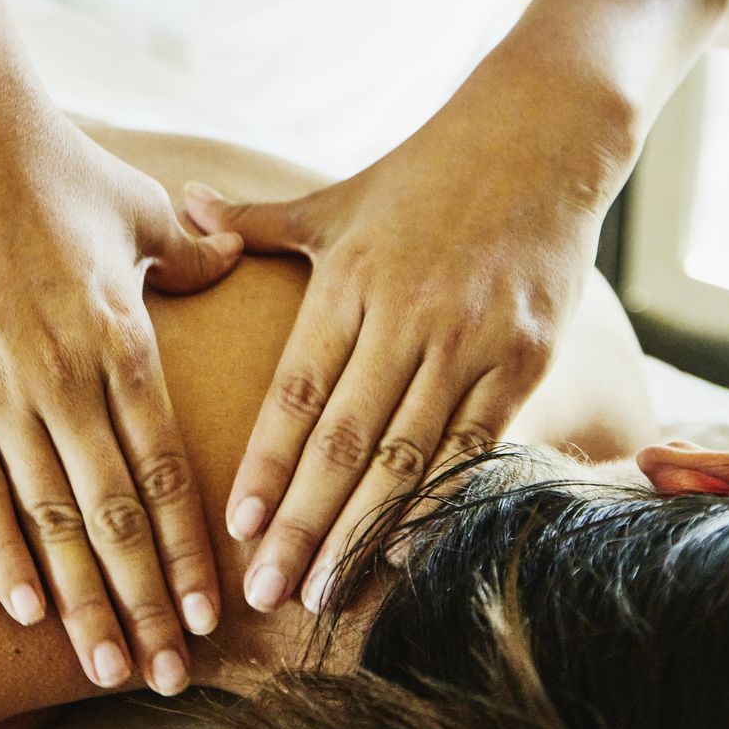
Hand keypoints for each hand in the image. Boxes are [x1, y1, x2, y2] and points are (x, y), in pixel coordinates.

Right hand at [0, 87, 242, 693]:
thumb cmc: (53, 161)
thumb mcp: (144, 206)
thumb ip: (197, 252)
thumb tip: (232, 265)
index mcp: (122, 336)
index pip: (163, 472)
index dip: (185, 553)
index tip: (207, 618)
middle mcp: (60, 373)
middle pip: (111, 515)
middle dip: (140, 604)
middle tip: (162, 677)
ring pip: (45, 514)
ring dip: (75, 598)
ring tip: (101, 665)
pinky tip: (20, 605)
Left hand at [183, 60, 630, 614]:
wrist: (542, 136)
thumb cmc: (426, 172)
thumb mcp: (335, 197)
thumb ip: (258, 220)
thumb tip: (186, 201)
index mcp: (348, 281)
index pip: (296, 392)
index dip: (266, 464)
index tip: (234, 527)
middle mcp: (406, 316)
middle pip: (345, 441)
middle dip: (303, 524)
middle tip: (267, 593)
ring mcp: (470, 340)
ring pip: (408, 455)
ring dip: (365, 531)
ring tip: (326, 592)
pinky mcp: (526, 356)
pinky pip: (477, 445)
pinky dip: (442, 502)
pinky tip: (410, 553)